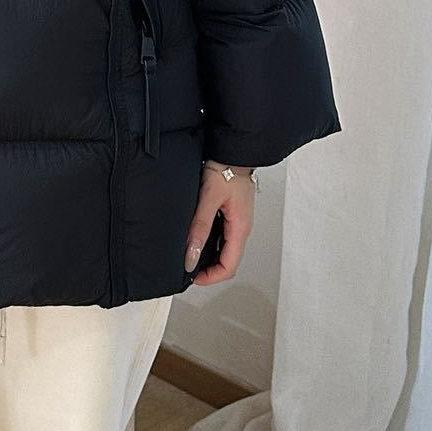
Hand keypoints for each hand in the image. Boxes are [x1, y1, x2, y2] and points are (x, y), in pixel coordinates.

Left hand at [184, 162, 255, 284]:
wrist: (233, 151)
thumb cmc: (227, 170)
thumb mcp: (209, 199)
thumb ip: (200, 226)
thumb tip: (192, 254)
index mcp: (240, 229)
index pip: (229, 266)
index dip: (211, 277)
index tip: (193, 278)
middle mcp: (241, 228)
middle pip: (228, 261)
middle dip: (210, 270)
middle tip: (190, 270)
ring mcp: (238, 221)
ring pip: (226, 249)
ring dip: (210, 257)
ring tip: (191, 255)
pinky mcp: (232, 213)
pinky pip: (223, 236)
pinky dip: (211, 243)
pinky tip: (198, 238)